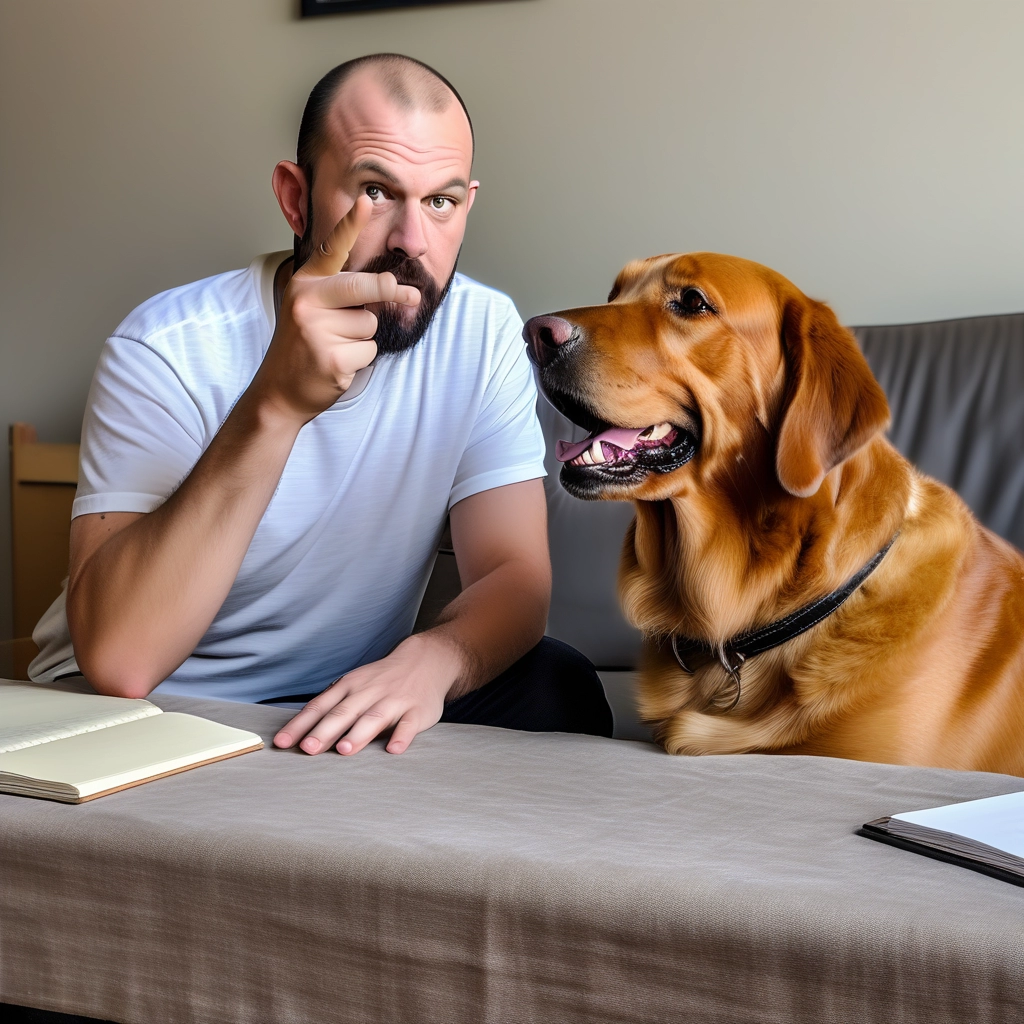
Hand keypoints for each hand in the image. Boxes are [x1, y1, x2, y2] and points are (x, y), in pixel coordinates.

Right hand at [250, 195, 420, 423]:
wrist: (278, 391)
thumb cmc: (302, 346)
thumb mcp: (311, 309)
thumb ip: (341, 293)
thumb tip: (390, 287)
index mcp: (304, 283)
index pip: (332, 249)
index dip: (350, 224)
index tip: (366, 201)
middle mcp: (306, 300)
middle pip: (366, 286)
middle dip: (392, 291)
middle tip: (411, 296)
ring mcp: (316, 330)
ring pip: (371, 324)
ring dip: (364, 338)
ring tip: (337, 346)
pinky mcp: (331, 358)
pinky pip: (368, 351)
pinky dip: (361, 360)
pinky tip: (337, 364)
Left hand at [272, 634, 463, 755]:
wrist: (426, 659)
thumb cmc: (381, 679)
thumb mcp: (354, 684)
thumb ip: (332, 707)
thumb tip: (301, 733)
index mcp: (349, 686)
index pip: (320, 707)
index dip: (300, 725)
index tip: (282, 743)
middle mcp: (369, 692)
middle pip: (343, 713)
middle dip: (325, 731)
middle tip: (308, 749)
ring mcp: (394, 700)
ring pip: (374, 717)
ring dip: (359, 733)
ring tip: (345, 750)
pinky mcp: (417, 711)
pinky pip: (409, 724)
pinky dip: (402, 736)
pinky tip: (394, 749)